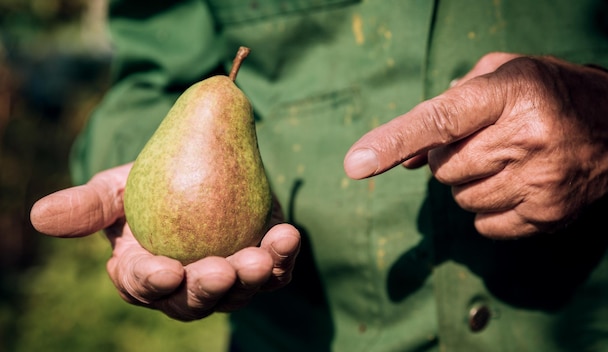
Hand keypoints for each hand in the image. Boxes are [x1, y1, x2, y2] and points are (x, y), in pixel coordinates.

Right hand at [30, 163, 300, 320]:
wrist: (196, 169)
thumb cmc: (149, 183)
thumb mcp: (117, 189)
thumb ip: (87, 205)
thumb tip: (39, 216)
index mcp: (145, 274)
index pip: (144, 285)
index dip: (153, 282)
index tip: (165, 271)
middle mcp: (187, 287)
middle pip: (195, 300)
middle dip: (209, 289)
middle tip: (221, 270)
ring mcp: (228, 279)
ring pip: (240, 291)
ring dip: (252, 277)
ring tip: (262, 257)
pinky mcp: (262, 263)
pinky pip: (275, 269)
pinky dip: (283, 257)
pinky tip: (288, 235)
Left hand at [344, 52, 607, 236]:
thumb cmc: (545, 93)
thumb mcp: (497, 79)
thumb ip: (442, 111)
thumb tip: (404, 160)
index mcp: (510, 93)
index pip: (439, 120)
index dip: (393, 142)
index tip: (355, 164)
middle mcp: (527, 137)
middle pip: (444, 168)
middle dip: (449, 157)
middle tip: (482, 140)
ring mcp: (541, 180)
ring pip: (462, 198)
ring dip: (468, 183)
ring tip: (503, 160)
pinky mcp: (550, 214)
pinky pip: (485, 225)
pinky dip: (487, 209)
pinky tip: (513, 184)